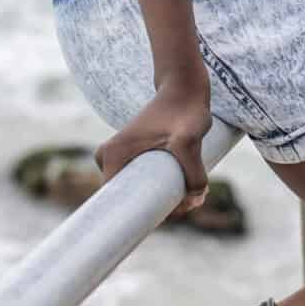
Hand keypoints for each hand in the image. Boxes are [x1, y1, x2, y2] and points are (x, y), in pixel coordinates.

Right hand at [97, 71, 212, 213]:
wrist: (185, 87)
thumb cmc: (184, 111)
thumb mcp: (189, 141)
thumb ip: (193, 173)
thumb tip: (195, 200)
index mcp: (111, 156)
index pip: (116, 202)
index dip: (140, 216)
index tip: (165, 218)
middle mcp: (109, 158)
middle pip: (131, 198)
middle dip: (158, 207)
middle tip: (186, 202)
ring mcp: (120, 157)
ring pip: (142, 190)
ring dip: (164, 196)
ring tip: (190, 191)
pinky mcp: (134, 155)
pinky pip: (146, 181)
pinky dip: (164, 187)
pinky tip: (186, 187)